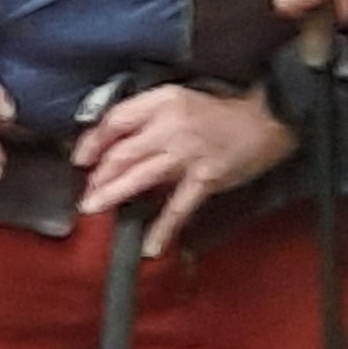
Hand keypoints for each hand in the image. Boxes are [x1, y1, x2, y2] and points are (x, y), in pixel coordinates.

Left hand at [73, 84, 294, 253]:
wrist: (266, 121)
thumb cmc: (220, 112)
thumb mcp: (179, 101)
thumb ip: (149, 118)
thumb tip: (116, 144)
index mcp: (163, 102)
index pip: (117, 120)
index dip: (94, 140)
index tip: (81, 158)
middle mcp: (171, 126)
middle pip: (122, 153)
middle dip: (99, 175)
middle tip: (87, 192)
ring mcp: (188, 154)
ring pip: (140, 177)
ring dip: (114, 194)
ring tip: (94, 208)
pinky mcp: (206, 178)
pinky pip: (178, 207)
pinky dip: (163, 228)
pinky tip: (149, 247)